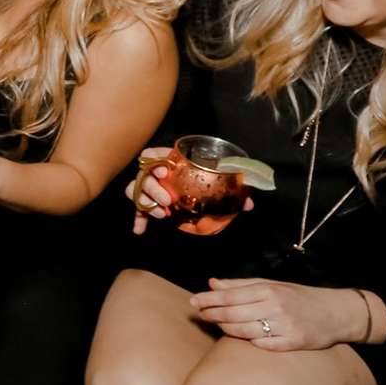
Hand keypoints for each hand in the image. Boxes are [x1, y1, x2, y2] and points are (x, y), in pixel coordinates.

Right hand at [128, 147, 254, 234]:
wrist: (208, 188)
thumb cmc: (213, 176)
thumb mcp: (224, 179)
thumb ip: (236, 188)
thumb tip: (248, 204)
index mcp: (173, 160)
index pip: (153, 154)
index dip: (154, 161)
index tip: (164, 172)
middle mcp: (158, 172)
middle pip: (144, 175)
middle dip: (153, 188)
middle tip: (168, 200)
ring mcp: (153, 187)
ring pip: (137, 190)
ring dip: (146, 202)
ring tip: (161, 214)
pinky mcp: (151, 202)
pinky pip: (139, 209)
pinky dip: (138, 219)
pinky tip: (139, 230)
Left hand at [190, 278, 366, 350]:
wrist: (337, 313)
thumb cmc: (300, 297)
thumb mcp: (273, 285)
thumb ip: (241, 285)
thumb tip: (212, 283)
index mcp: (269, 290)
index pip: (231, 295)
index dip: (210, 299)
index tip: (194, 301)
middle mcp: (275, 306)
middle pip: (234, 313)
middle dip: (213, 314)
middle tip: (199, 314)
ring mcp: (284, 326)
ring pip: (244, 331)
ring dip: (226, 328)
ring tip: (215, 325)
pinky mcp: (292, 343)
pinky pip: (263, 345)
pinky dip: (249, 342)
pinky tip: (240, 339)